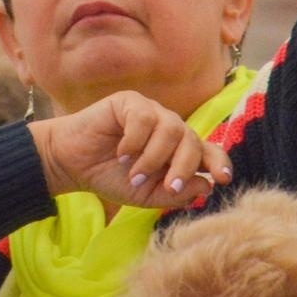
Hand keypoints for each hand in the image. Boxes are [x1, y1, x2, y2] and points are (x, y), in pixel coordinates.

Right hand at [28, 91, 233, 209]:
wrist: (73, 164)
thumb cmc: (110, 177)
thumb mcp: (145, 195)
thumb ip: (174, 193)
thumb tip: (206, 185)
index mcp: (178, 151)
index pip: (208, 152)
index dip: (219, 162)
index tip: (223, 179)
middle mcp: (170, 129)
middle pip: (192, 140)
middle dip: (184, 167)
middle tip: (170, 188)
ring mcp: (151, 112)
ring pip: (171, 129)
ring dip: (154, 158)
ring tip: (135, 175)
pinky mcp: (130, 101)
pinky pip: (144, 118)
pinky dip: (135, 141)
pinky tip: (121, 152)